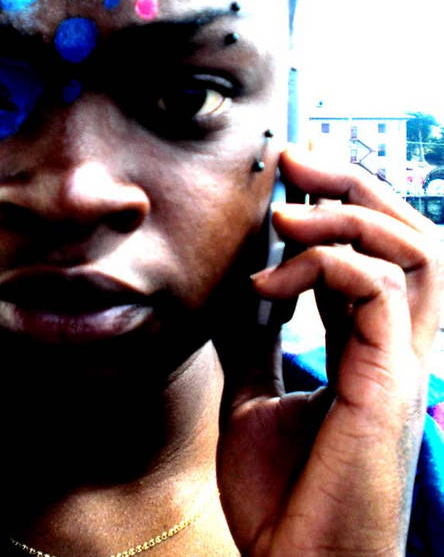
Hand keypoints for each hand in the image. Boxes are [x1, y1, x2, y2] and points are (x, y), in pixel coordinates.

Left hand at [217, 146, 442, 555]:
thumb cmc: (282, 493)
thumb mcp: (254, 394)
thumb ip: (256, 339)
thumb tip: (240, 284)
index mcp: (367, 347)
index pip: (374, 252)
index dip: (337, 204)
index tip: (288, 174)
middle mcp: (396, 347)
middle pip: (409, 234)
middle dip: (354, 185)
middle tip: (295, 157)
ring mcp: (402, 362)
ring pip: (412, 248)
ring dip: (341, 214)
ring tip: (280, 214)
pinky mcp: (391, 381)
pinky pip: (379, 287)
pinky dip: (322, 265)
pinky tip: (267, 285)